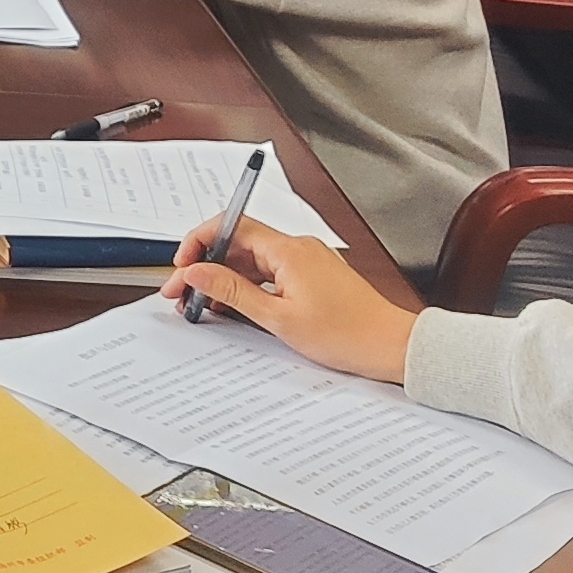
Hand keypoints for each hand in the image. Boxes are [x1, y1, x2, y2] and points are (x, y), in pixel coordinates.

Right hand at [160, 222, 419, 383]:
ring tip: (202, 305)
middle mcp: (297, 247)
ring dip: (224, 278)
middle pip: (237, 243)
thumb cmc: (346, 335)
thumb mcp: (278, 318)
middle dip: (205, 265)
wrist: (390, 345)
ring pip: (251, 259)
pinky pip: (269, 272)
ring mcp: (305, 261)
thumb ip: (232, 292)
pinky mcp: (310, 275)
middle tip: (183, 292)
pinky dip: (247, 285)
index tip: (182, 265)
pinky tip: (233, 307)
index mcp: (289, 250)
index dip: (199, 242)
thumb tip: (196, 272)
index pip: (231, 226)